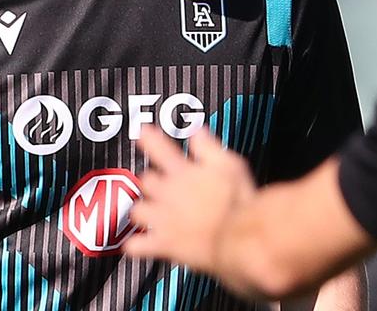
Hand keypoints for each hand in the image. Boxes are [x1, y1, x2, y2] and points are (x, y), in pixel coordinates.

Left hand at [124, 126, 254, 272]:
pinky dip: (136, 246)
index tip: (141, 132)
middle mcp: (169, 193)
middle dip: (151, 182)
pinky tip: (137, 245)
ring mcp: (163, 218)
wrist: (240, 235)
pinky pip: (138, 246)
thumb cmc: (240, 201)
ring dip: (142, 211)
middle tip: (160, 185)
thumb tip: (197, 132)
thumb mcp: (231, 164)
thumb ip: (209, 147)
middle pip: (146, 181)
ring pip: (136, 211)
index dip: (149, 139)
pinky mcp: (164, 243)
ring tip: (149, 214)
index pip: (160, 149)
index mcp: (184, 172)